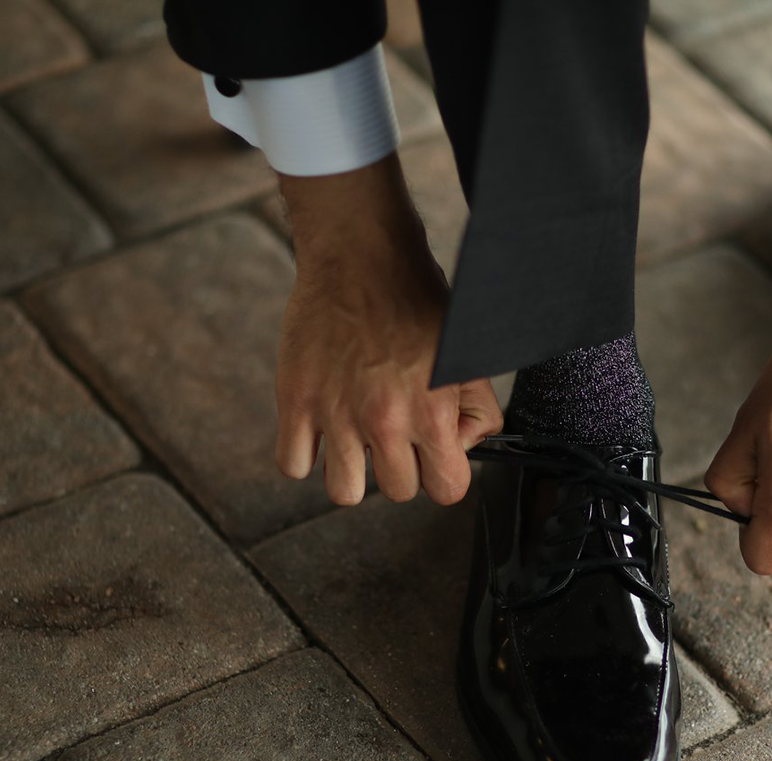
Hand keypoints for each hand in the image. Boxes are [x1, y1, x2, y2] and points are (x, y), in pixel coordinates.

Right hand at [272, 156, 503, 505]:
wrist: (361, 256)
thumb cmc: (418, 300)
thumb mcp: (467, 355)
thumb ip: (478, 409)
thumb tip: (460, 446)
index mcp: (431, 412)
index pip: (448, 490)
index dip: (445, 473)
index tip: (435, 452)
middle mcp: (383, 421)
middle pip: (397, 492)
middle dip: (401, 467)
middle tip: (395, 431)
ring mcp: (335, 414)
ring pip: (343, 493)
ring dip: (353, 471)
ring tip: (357, 436)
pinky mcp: (295, 401)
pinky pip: (293, 464)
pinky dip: (306, 454)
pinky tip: (322, 429)